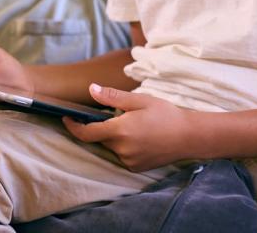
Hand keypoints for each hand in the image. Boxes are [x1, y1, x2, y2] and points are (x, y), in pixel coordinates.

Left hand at [62, 84, 194, 171]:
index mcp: (120, 131)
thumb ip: (113, 97)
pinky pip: (122, 155)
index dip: (73, 126)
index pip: (87, 133)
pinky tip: (140, 137)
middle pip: (100, 138)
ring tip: (135, 125)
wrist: (190, 137)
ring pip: (112, 146)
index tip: (66, 118)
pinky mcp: (136, 167)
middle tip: (118, 114)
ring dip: (115, 136)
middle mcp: (122, 149)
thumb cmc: (165, 114)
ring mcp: (129, 161)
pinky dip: (124, 146)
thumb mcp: (139, 100)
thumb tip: (91, 89)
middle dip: (102, 127)